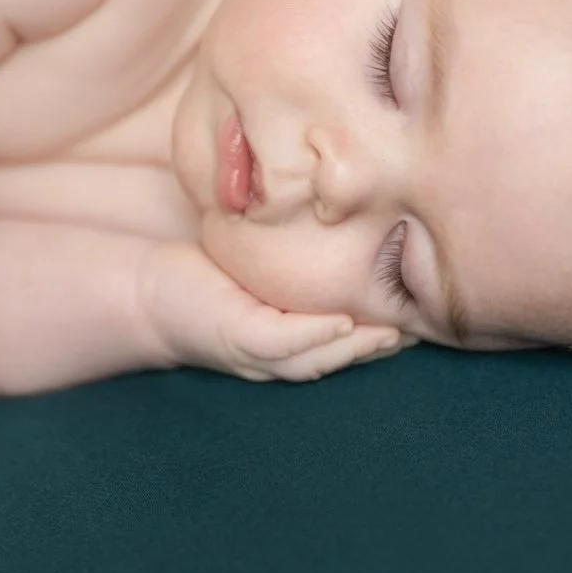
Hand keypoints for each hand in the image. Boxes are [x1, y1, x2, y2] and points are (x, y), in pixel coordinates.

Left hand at [139, 241, 412, 382]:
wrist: (143, 293)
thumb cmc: (205, 275)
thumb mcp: (260, 265)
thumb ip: (296, 252)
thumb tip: (336, 215)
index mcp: (290, 336)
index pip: (349, 338)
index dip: (387, 329)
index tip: (428, 312)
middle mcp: (279, 353)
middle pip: (343, 356)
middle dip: (384, 347)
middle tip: (427, 331)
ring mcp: (258, 351)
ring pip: (319, 357)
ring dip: (358, 350)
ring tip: (397, 335)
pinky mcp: (235, 337)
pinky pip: (281, 343)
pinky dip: (313, 337)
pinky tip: (343, 325)